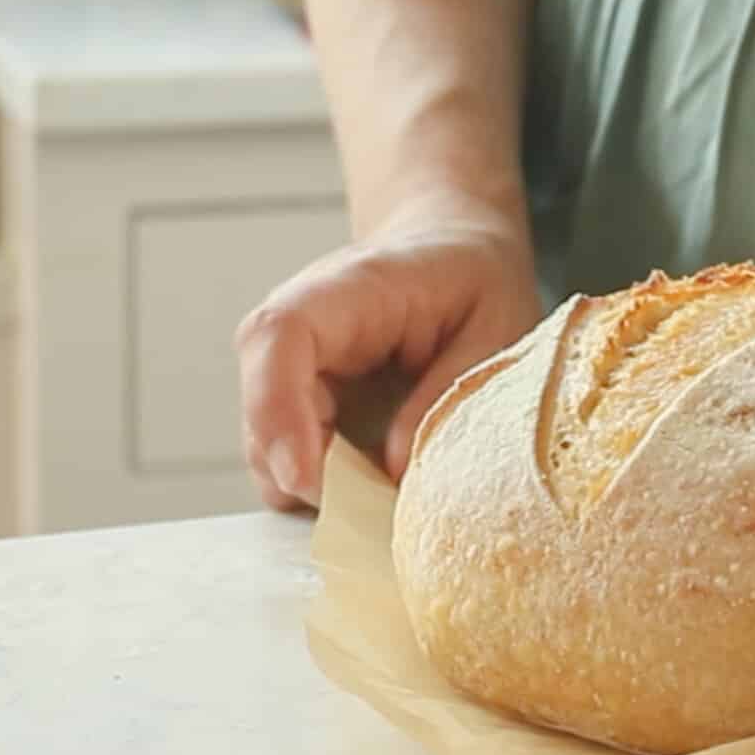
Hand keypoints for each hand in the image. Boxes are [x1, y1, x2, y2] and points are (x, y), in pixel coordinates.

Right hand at [234, 212, 538, 510]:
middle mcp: (300, 324)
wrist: (452, 247)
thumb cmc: (474, 278)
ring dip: (317, 483)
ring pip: (267, 443)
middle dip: (307, 471)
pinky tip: (374, 480)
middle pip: (261, 406)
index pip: (278, 336)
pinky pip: (289, 453)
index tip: (309, 477)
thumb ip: (445, 394)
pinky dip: (324, 481)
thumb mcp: (494, 327)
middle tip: (376, 506)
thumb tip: (393, 470)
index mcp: (347, 289)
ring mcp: (291, 362)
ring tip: (385, 492)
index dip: (279, 411)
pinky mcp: (298, 395)